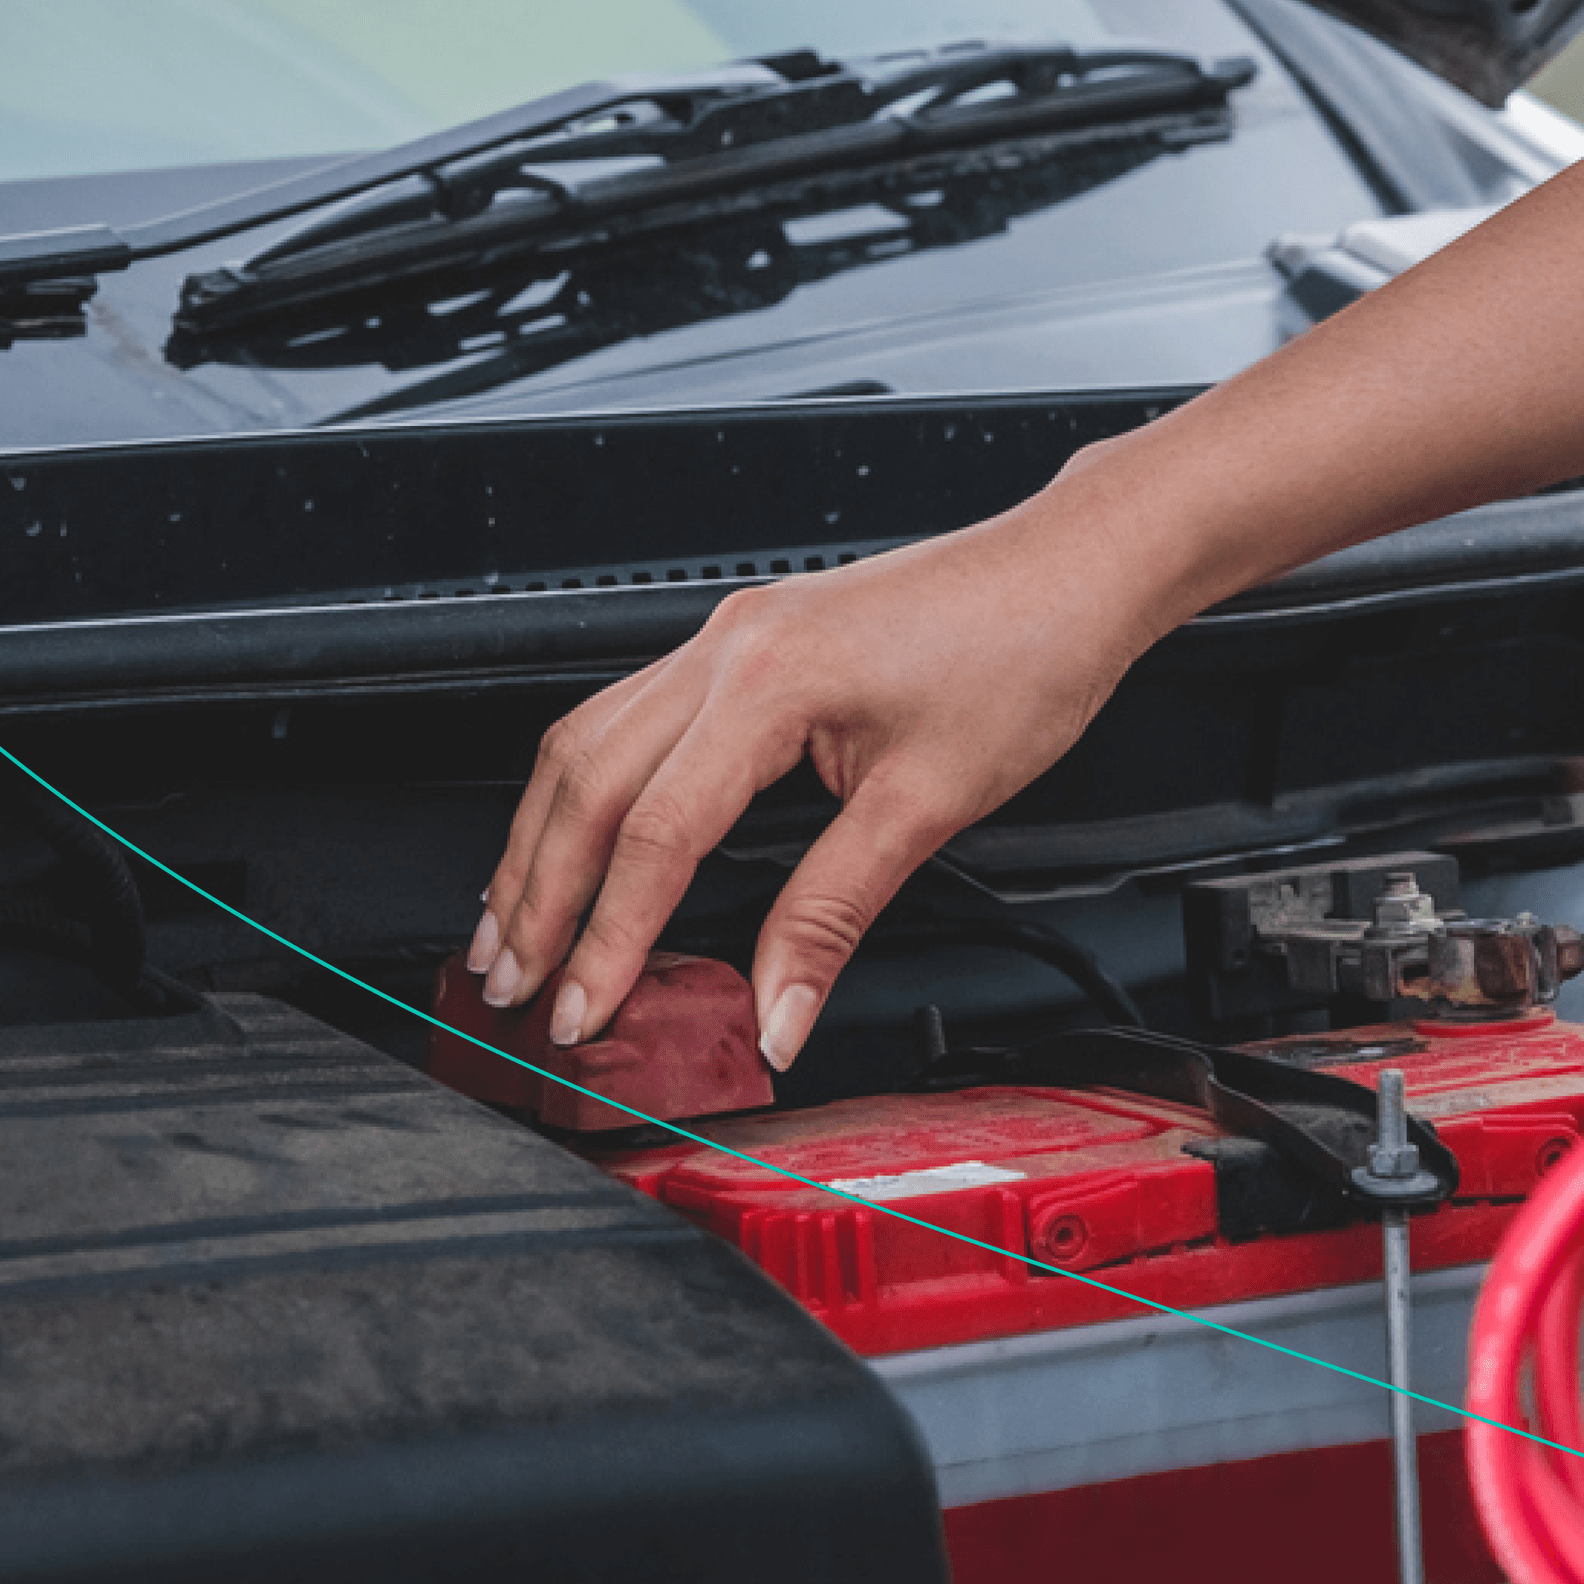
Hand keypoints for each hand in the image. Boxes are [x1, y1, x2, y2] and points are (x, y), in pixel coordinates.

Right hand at [467, 502, 1165, 1070]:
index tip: (583, 1011)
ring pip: (588, 741)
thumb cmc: (1024, 655)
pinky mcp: (746, 637)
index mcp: (767, 679)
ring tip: (514, 927)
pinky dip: (590, 790)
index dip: (608, 938)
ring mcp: (727, 634)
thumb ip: (830, 918)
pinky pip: (629, 716)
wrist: (1074, 569)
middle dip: (538, 895)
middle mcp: (726, 645)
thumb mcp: (928, 806)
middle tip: (510, 986)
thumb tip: (775, 1015)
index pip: (653, 834)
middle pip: (586, 782)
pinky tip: (580, 838)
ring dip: (544, 839)